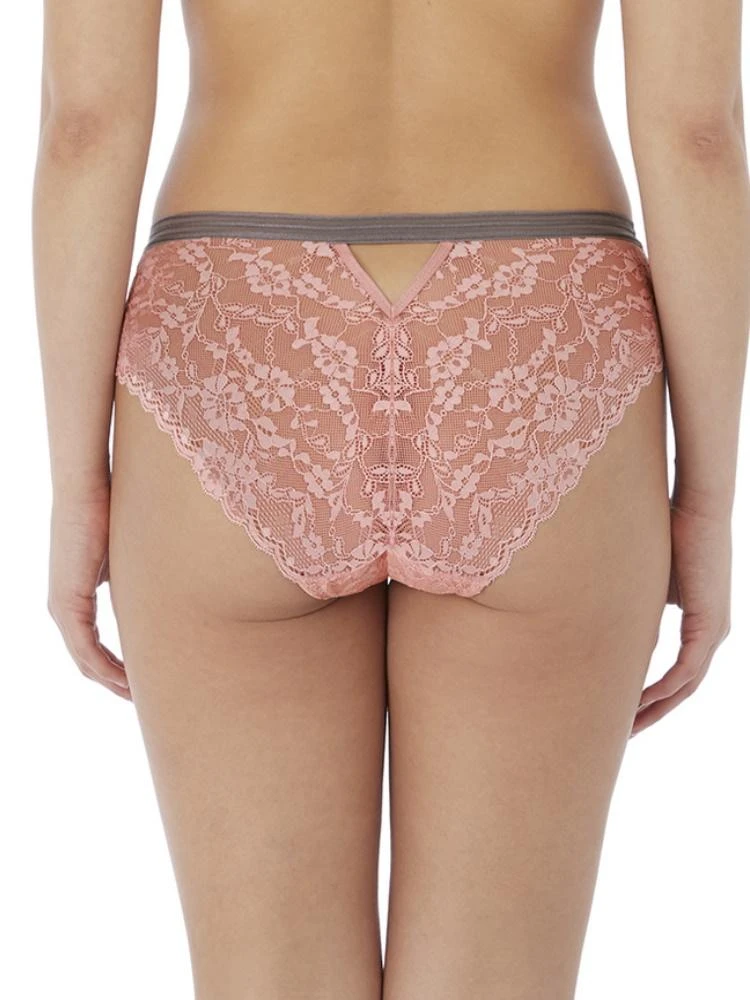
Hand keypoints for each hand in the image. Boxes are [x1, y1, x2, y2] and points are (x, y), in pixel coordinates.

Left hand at [47, 487, 130, 699]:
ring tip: (139, 698)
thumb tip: (159, 596)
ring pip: (85, 662)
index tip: (142, 682)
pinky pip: (85, 650)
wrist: (87, 489)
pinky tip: (129, 680)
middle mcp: (62, 608)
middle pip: (87, 662)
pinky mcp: (67, 603)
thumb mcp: (125, 559)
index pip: (92, 648)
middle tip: (144, 700)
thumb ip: (133, 584)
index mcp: (74, 599)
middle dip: (115, 684)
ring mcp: (61, 608)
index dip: (116, 669)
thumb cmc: (109, 512)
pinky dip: (107, 669)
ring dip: (112, 683)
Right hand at [631, 498, 731, 734]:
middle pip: (684, 689)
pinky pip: (686, 670)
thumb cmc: (672, 530)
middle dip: (654, 713)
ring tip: (627, 728)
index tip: (624, 710)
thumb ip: (639, 608)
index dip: (653, 695)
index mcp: (703, 623)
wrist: (698, 507)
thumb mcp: (650, 581)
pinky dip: (663, 689)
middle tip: (624, 735)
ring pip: (686, 687)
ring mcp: (715, 631)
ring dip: (656, 709)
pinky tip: (639, 702)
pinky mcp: (709, 625)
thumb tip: (613, 626)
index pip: (680, 672)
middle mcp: (714, 633)